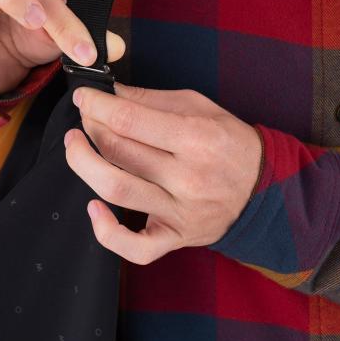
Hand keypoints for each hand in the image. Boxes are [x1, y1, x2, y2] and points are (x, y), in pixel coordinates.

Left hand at [64, 82, 263, 263]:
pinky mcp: (176, 238)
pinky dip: (106, 232)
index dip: (96, 105)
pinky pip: (135, 248)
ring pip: (117, 191)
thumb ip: (149, 99)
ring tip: (75, 146)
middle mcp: (188, 177)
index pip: (129, 120)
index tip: (84, 97)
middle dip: (90, 127)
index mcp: (196, 138)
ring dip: (84, 165)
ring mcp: (181, 212)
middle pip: (118, 151)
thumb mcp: (197, 105)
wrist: (263, 186)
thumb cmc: (227, 140)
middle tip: (84, 116)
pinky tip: (93, 207)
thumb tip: (108, 92)